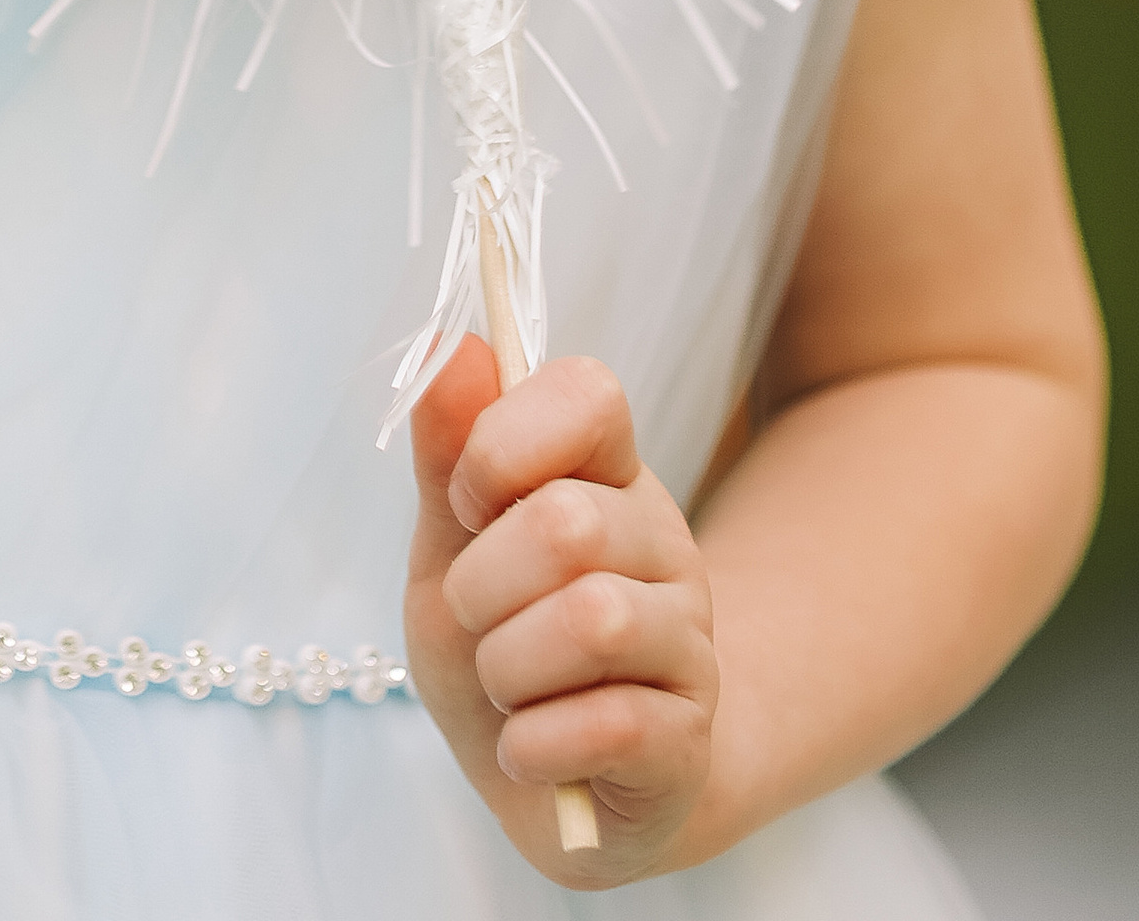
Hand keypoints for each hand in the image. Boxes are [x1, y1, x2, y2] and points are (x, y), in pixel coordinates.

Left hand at [403, 337, 716, 886]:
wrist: (562, 791)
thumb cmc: (500, 647)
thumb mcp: (450, 550)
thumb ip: (447, 455)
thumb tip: (449, 347)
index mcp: (605, 475)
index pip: (589, 394)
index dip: (504, 441)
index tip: (466, 502)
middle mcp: (663, 543)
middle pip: (567, 522)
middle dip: (482, 585)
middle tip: (475, 621)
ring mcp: (688, 641)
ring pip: (593, 622)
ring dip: (507, 667)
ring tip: (505, 687)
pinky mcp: (691, 739)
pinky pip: (610, 726)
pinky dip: (534, 745)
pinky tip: (530, 749)